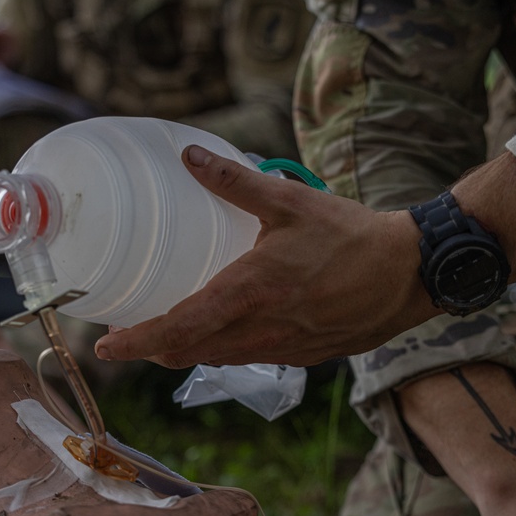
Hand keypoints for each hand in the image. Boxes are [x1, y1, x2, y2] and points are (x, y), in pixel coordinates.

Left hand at [94, 145, 432, 367]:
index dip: (136, 344)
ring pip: (218, 359)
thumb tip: (188, 156)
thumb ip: (234, 180)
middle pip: (189, 353)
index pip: (178, 330)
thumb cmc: (351, 236)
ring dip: (188, 350)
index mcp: (249, 293)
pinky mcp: (303, 355)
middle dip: (154, 348)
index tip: (106, 345)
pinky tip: (226, 327)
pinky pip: (250, 357)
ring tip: (169, 329)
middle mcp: (260, 330)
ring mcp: (283, 348)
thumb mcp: (290, 201)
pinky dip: (224, 349)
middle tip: (131, 332)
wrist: (409, 273)